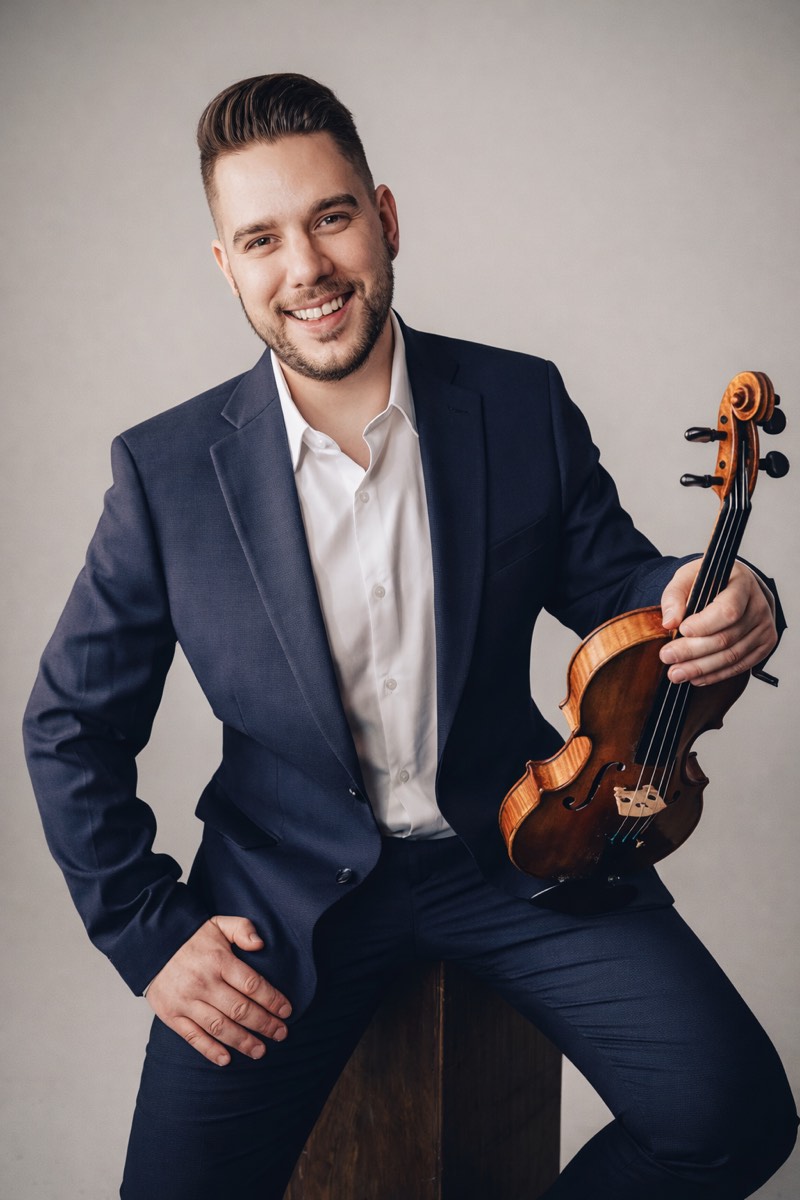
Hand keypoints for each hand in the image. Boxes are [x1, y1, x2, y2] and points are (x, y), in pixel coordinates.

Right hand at [146, 915, 291, 1065]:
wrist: (150, 945)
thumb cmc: (191, 937)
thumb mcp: (218, 924)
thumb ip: (243, 929)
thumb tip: (260, 944)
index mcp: (218, 960)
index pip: (252, 984)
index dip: (272, 1000)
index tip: (287, 1010)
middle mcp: (203, 983)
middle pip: (240, 1009)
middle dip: (265, 1024)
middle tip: (281, 1033)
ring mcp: (186, 1001)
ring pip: (219, 1027)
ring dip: (243, 1041)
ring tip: (260, 1051)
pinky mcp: (172, 1015)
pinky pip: (193, 1037)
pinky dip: (210, 1050)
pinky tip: (226, 1059)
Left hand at [659, 561, 776, 685]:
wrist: (734, 586)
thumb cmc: (709, 580)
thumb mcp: (688, 577)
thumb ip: (675, 596)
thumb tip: (669, 622)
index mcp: (742, 583)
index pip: (728, 610)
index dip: (704, 624)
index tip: (682, 630)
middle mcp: (758, 606)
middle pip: (726, 637)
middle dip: (693, 650)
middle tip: (667, 657)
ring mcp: (764, 627)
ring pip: (732, 655)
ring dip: (701, 668)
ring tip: (676, 673)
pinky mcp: (764, 644)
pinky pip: (740, 665)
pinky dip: (716, 674)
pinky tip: (695, 677)